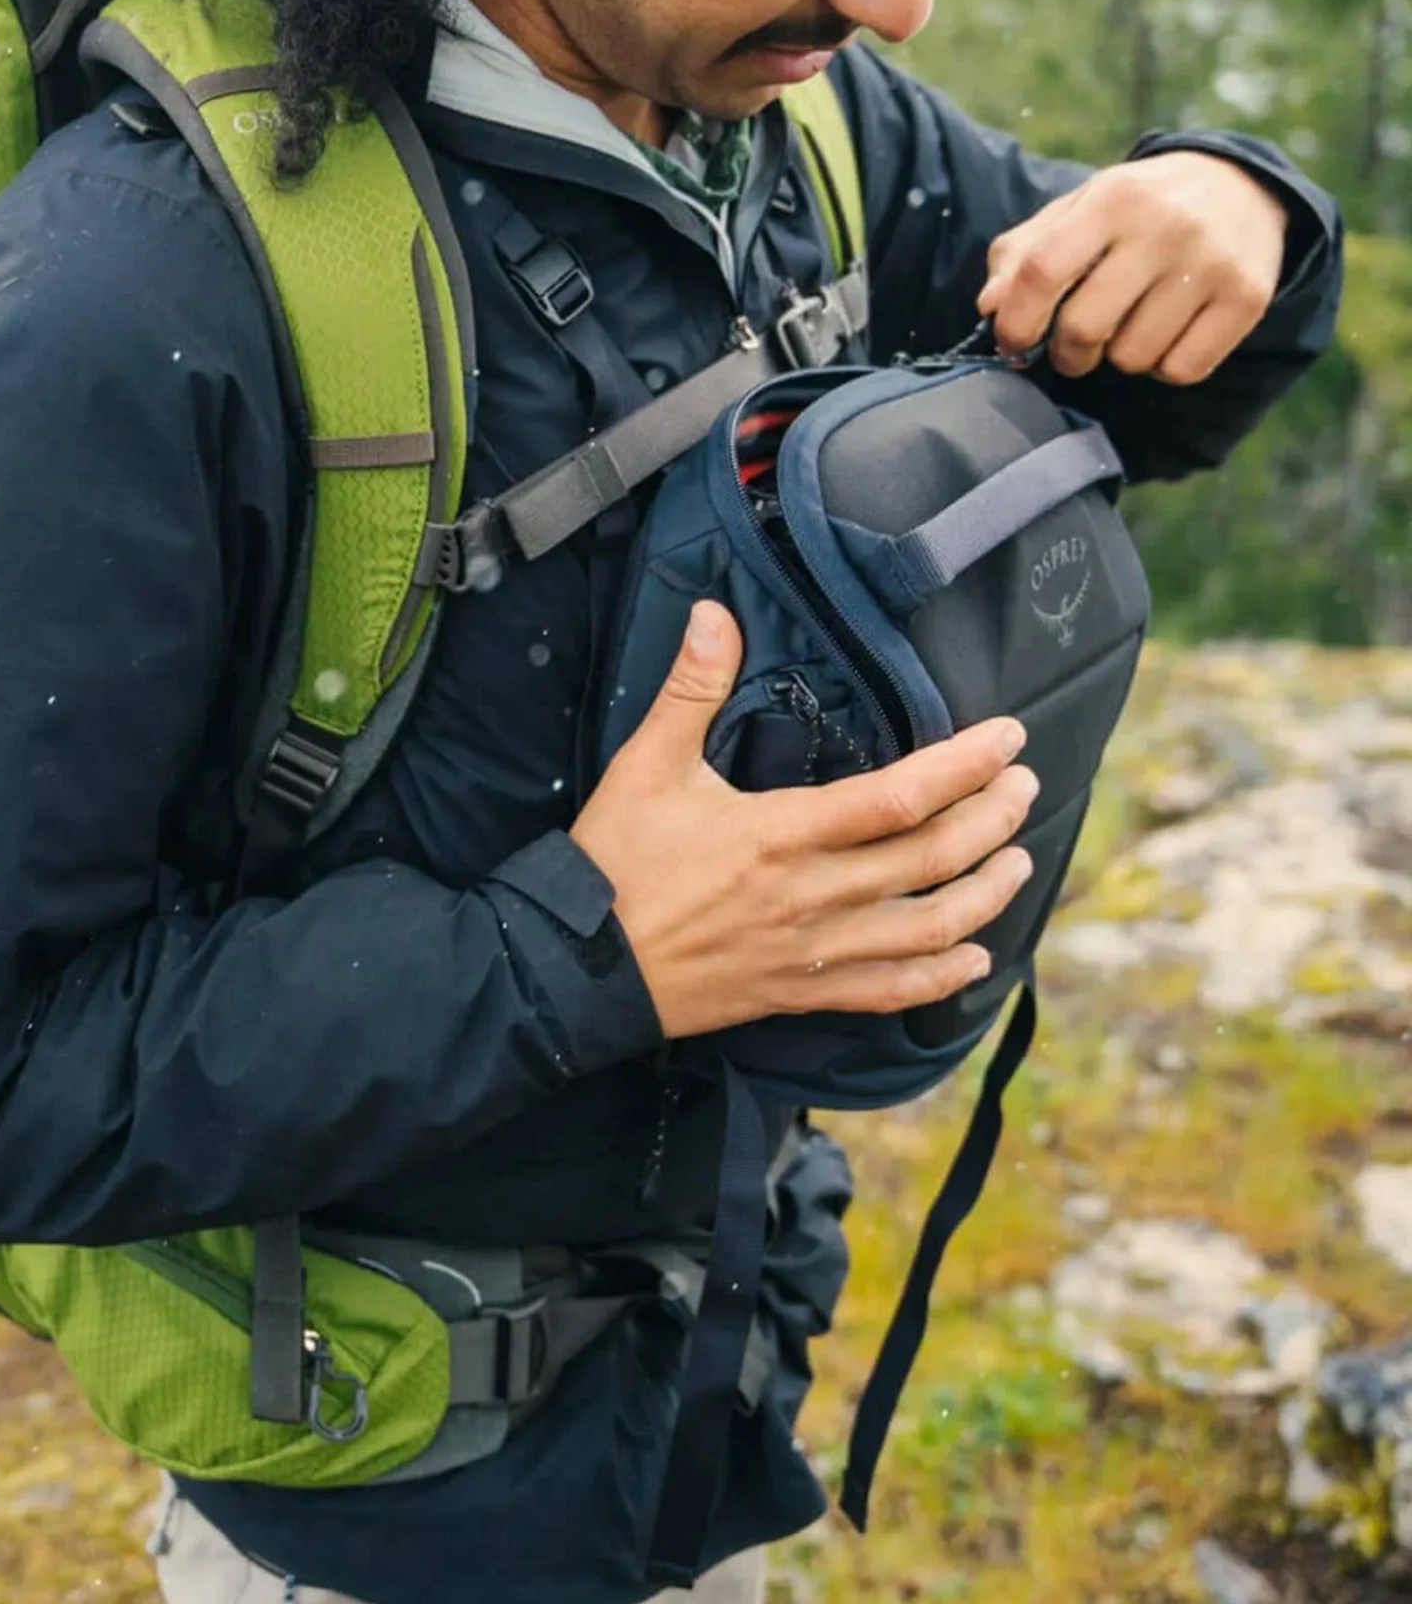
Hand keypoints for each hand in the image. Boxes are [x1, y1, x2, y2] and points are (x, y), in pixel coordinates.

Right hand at [569, 602, 1038, 1039]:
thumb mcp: (646, 764)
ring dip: (985, 894)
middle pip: (932, 860)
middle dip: (992, 819)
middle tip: (1026, 787)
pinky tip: (975, 958)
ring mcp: (812, 950)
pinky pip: (889, 992)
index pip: (900, 796)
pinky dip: (941, 977)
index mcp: (782, 833)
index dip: (965, 766)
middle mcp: (812, 895)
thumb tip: (713, 612)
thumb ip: (690, 688)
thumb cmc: (615, 862)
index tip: (1008, 739)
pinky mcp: (800, 990)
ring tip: (1019, 861)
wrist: (577, 965)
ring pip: (928, 930)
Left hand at [979, 152, 1288, 383]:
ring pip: (1133, 357)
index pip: (1042, 271)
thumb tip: (989, 307)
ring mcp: (1212, 263)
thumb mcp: (1076, 212)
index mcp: (1112, 198)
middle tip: (1075, 345)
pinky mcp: (1247, 298)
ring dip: (1120, 357)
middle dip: (1067, 353)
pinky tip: (1168, 332)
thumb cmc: (1134, 211)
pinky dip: (1165, 365)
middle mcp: (1165, 226)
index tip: (1012, 343)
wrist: (1240, 188)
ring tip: (1132, 325)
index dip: (1015, 321)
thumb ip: (1021, 254)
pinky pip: (1181, 369)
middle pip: (1085, 328)